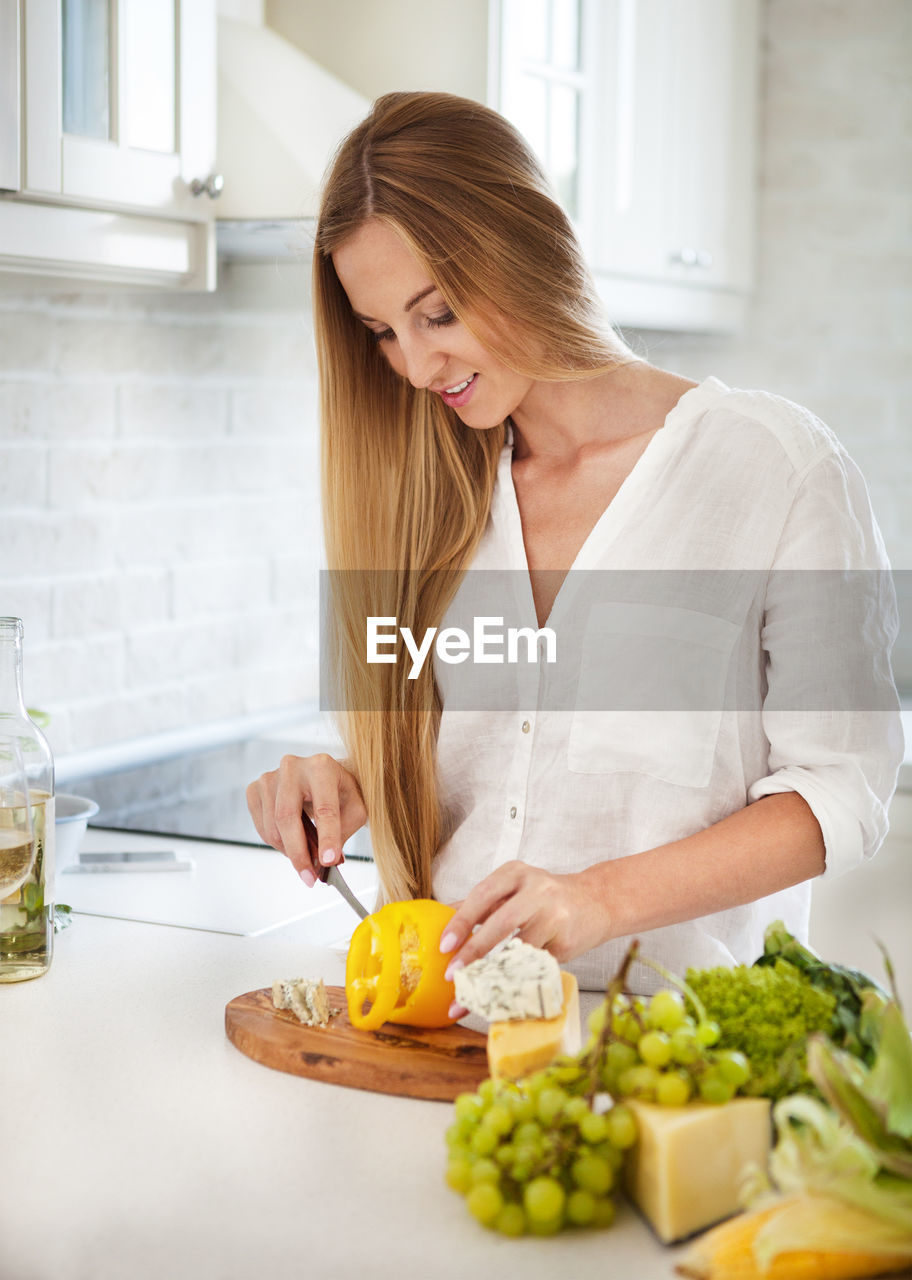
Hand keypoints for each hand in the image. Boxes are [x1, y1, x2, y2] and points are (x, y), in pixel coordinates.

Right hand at [246, 754, 366, 886]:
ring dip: (289, 851)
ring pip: (271, 827)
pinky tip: (292, 842)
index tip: (329, 861)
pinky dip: (276, 843)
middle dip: (298, 853)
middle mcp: (292, 767)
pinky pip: (261, 827)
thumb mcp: (355, 808)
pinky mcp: (255, 789)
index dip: (327, 837)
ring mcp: (269, 777)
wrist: (322, 776)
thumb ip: (344, 832)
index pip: (324, 808)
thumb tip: (326, 862)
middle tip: (310, 878)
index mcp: (322, 767)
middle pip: (287, 817)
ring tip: (307, 859)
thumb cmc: (340, 792)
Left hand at [439, 860, 609, 978]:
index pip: (481, 896)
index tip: (444, 946)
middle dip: (473, 952)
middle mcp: (536, 890)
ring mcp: (554, 916)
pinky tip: (501, 993)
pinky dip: (516, 979)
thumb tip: (443, 917)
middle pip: (500, 923)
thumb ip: (481, 902)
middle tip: (452, 975)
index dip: (461, 922)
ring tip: (472, 994)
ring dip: (493, 974)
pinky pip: (535, 964)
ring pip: (519, 948)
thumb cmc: (545, 897)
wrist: (596, 900)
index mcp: (515, 874)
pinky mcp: (566, 941)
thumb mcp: (513, 888)